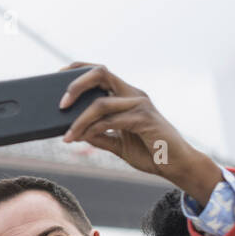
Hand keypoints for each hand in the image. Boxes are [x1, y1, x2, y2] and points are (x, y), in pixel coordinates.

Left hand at [56, 62, 221, 204]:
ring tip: (67, 136)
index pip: (100, 72)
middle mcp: (133, 94)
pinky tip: (81, 137)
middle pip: (100, 73)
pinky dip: (93, 129)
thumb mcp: (118, 143)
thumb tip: (74, 132)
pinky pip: (111, 120)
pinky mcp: (144, 119)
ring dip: (79, 120)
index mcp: (126, 95)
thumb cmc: (150, 152)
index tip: (57, 75)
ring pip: (101, 102)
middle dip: (76, 84)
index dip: (78, 70)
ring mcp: (140, 104)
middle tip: (60, 104)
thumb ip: (99, 135)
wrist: (177, 166)